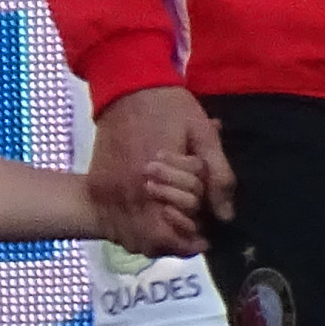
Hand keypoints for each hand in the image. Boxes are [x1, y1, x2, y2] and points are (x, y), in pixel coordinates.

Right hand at [93, 83, 230, 256]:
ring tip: (172, 231)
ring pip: (130, 236)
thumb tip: (225, 215)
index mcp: (156, 180)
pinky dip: (132, 231)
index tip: (207, 236)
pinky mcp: (98, 184)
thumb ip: (218, 177)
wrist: (126, 83)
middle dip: (174, 241)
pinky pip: (112, 222)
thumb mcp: (203, 135)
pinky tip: (148, 223)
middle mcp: (128, 192)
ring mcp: (109, 190)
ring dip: (152, 240)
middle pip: (150, 240)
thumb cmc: (170, 107)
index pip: (174, 230)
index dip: (194, 237)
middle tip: (193, 235)